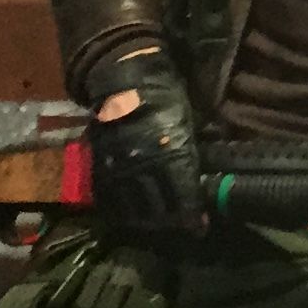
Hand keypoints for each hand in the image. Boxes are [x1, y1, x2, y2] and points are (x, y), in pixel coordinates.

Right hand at [84, 44, 203, 241]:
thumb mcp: (187, 119)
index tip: (200, 228)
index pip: (183, 194)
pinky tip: (127, 216)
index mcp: (171, 153)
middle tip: (179, 228)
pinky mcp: (100, 166)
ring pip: (132, 209)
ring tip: (155, 227)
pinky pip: (108, 198)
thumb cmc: (164, 95)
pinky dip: (119, 211)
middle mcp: (144, 166)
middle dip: (171, 223)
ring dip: (146, 222)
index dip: (192, 215)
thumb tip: (207, 174)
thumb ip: (192, 150)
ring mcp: (119, 169)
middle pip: (158, 209)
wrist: (122, 78)